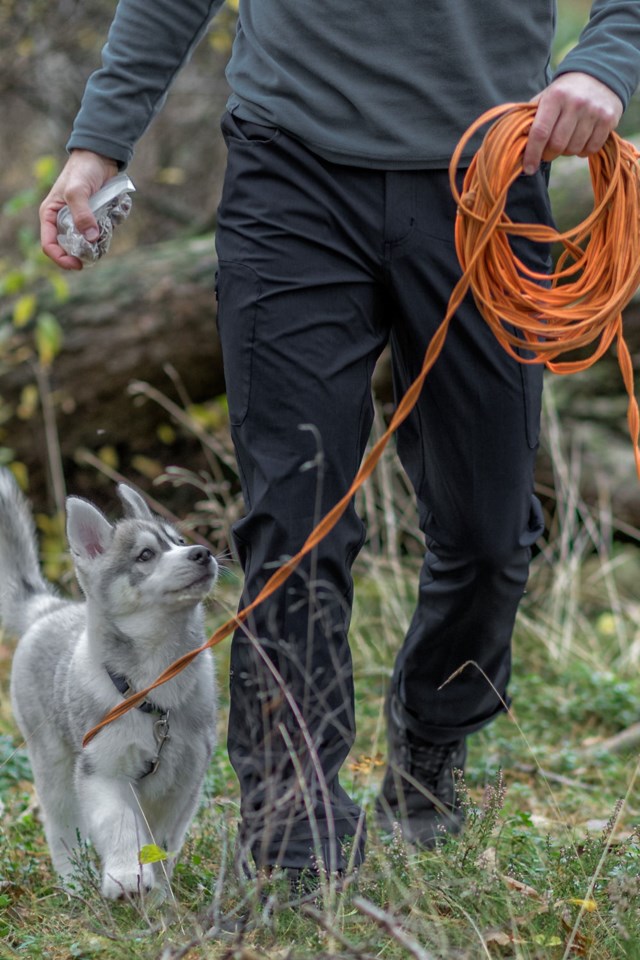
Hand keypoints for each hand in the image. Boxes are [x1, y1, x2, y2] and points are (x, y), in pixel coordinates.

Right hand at [40, 150, 118, 269]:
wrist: (100, 157)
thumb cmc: (82, 170)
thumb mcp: (78, 191)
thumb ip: (82, 214)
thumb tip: (90, 238)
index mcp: (50, 215)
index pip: (49, 245)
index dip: (61, 258)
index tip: (77, 265)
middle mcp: (63, 221)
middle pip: (70, 248)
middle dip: (84, 251)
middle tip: (98, 249)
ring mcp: (79, 221)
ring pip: (88, 243)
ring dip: (100, 240)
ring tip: (107, 222)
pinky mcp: (94, 219)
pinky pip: (101, 233)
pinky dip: (109, 229)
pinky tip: (114, 213)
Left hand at [522, 72, 622, 174]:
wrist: (599, 75)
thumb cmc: (564, 93)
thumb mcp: (545, 97)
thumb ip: (531, 118)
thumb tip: (516, 144)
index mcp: (555, 97)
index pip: (540, 132)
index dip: (532, 154)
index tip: (528, 168)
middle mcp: (576, 103)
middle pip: (557, 145)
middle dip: (548, 154)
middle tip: (548, 151)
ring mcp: (594, 111)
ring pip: (574, 149)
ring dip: (566, 152)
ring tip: (566, 140)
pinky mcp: (609, 120)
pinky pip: (591, 149)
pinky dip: (582, 151)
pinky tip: (580, 139)